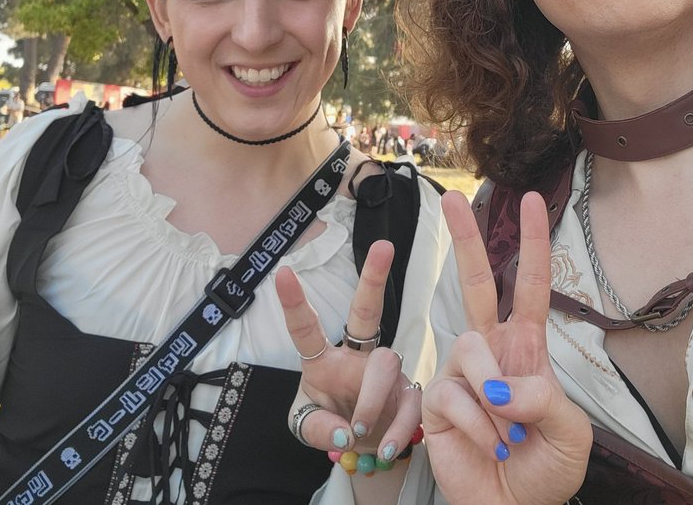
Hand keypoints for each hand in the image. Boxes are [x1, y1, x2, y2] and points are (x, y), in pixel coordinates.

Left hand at [276, 239, 421, 462]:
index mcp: (323, 360)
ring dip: (371, 401)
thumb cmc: (329, 422)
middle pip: (366, 311)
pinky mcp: (408, 393)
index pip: (306, 329)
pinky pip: (410, 402)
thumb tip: (344, 430)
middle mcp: (356, 356)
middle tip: (383, 246)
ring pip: (387, 363)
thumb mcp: (307, 426)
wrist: (361, 447)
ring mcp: (386, 372)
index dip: (294, 302)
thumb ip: (315, 427)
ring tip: (357, 431)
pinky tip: (386, 447)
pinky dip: (397, 428)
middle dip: (374, 277)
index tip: (282, 272)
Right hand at [423, 191, 591, 504]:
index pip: (533, 286)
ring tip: (509, 434)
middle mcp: (491, 351)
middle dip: (464, 239)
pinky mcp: (436, 399)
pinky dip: (480, 425)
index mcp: (527, 348)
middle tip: (450, 198)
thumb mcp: (569, 436)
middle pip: (476, 283)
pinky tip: (491, 446)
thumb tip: (504, 382)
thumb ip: (546, 400)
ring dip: (495, 396)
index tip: (534, 200)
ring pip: (469, 346)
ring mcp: (462, 373)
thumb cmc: (545, 470)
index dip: (533, 244)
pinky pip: (456, 393)